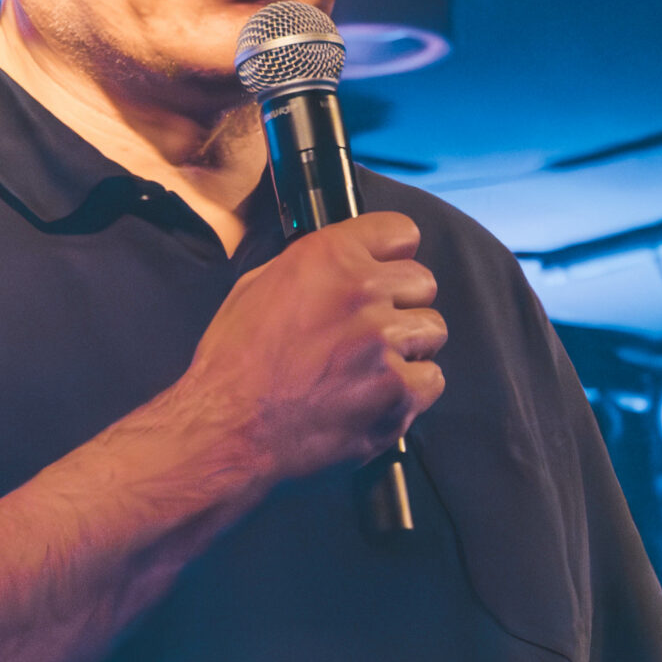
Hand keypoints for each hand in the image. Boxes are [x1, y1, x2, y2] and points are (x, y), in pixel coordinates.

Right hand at [179, 211, 445, 483]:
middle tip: (372, 329)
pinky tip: (376, 396)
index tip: (384, 272)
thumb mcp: (257, 287)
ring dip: (409, 347)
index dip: (391, 255)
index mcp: (328, 257)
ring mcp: (385, 344)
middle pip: (423, 282)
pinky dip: (410, 390)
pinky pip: (432, 379)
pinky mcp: (398, 393)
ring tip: (371, 367)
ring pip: (433, 330)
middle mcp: (363, 292)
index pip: (401, 232)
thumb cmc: (233, 363)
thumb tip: (342, 264)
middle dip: (401, 303)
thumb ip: (310, 267)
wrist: (228, 429)